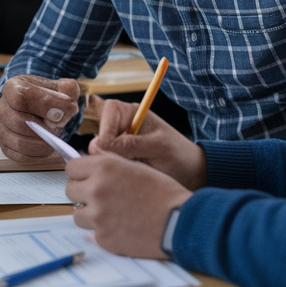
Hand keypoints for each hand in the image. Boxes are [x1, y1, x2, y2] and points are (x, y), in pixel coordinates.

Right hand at [0, 75, 81, 162]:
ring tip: (56, 138)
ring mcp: (2, 128)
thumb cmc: (51, 95)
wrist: (42, 106)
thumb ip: (68, 91)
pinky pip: (19, 156)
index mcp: (14, 87)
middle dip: (44, 128)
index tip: (61, 113)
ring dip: (42, 143)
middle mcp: (2, 108)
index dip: (45, 105)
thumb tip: (66, 107)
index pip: (22, 97)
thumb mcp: (62, 86)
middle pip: (18, 122)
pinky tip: (51, 149)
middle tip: (58, 127)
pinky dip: (38, 156)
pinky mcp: (6, 145)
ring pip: (18, 141)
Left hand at [66, 154, 192, 259]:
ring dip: (91, 212)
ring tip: (114, 212)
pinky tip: (123, 225)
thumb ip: (112, 164)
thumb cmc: (164, 192)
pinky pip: (92, 231)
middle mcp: (96, 189)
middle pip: (70, 190)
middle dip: (84, 192)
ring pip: (78, 213)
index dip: (81, 172)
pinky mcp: (102, 236)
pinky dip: (104, 229)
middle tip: (103, 195)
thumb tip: (90, 166)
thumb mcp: (138, 167)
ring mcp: (97, 215)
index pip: (71, 167)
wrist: (179, 221)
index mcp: (106, 167)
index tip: (89, 177)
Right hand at [89, 99, 206, 189]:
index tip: (115, 148)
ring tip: (134, 169)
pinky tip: (130, 175)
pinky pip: (104, 168)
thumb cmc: (178, 154)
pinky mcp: (117, 162)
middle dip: (108, 153)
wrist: (188, 173)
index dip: (107, 130)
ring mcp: (117, 146)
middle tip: (129, 162)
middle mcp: (121, 127)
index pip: (107, 112)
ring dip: (112, 165)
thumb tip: (101, 145)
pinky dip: (114, 173)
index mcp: (132, 113)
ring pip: (97, 156)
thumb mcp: (157, 147)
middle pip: (97, 137)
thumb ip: (131, 144)